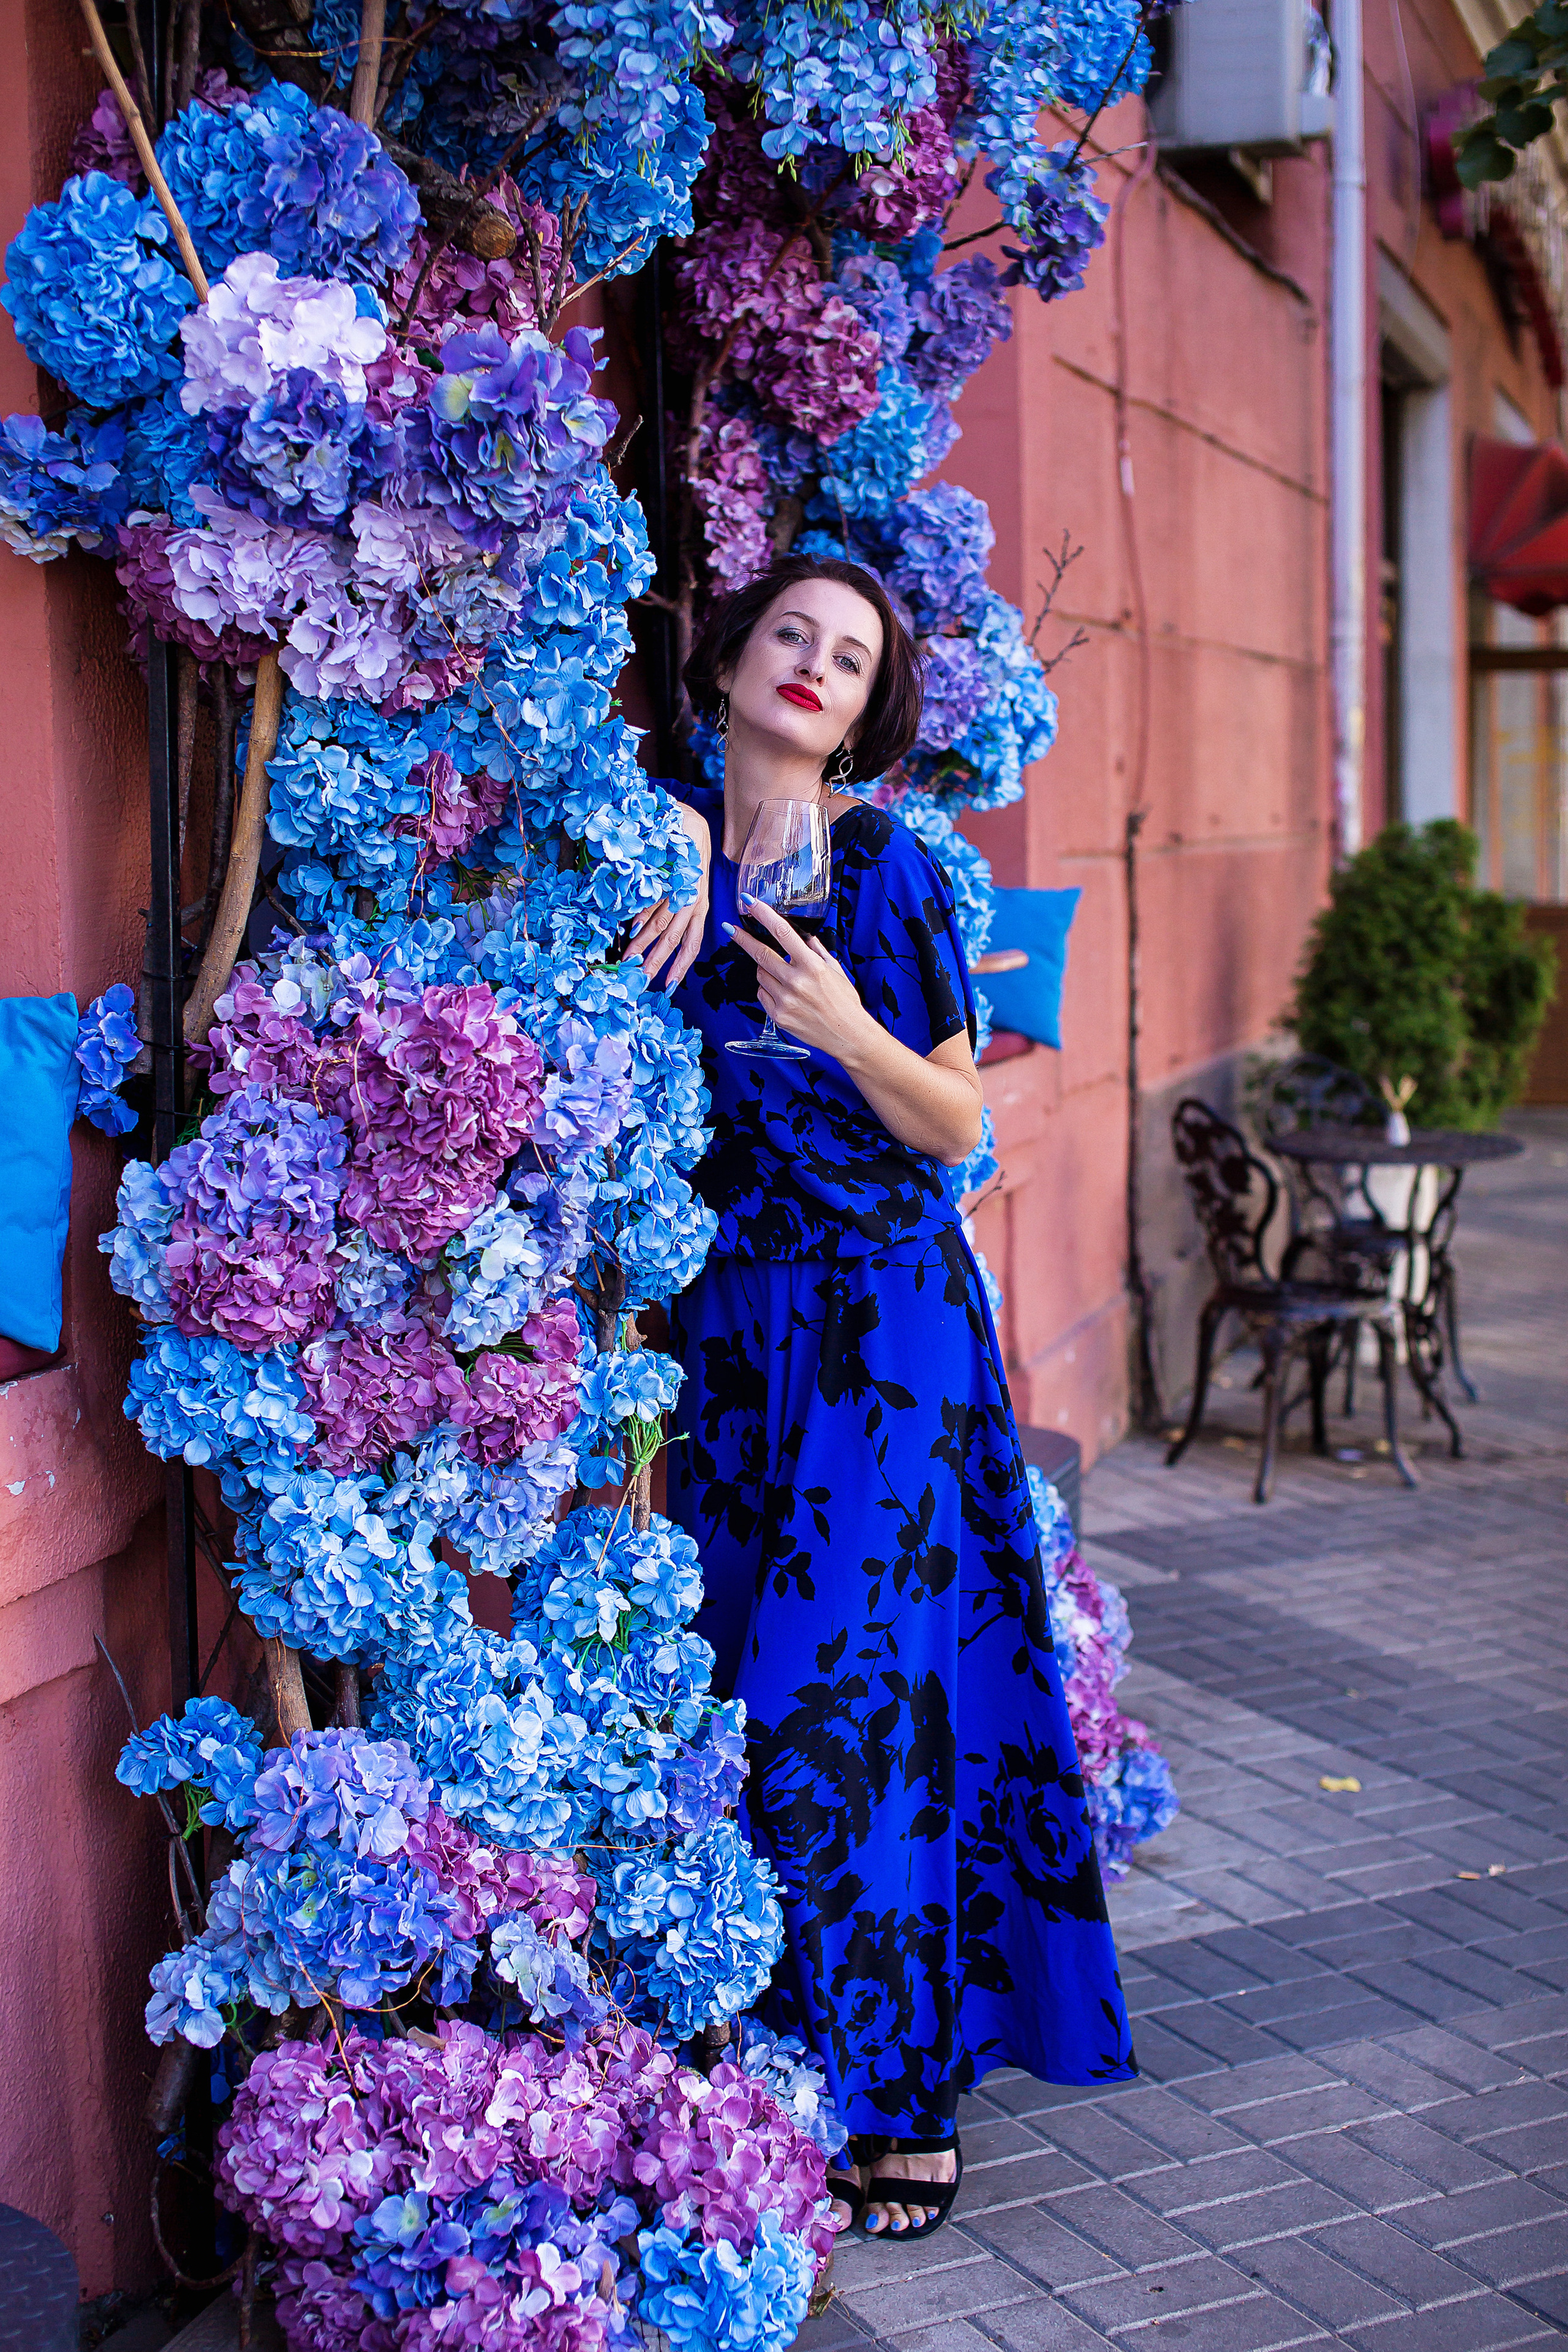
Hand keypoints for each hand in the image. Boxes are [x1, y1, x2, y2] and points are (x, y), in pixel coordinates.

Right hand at [631, 800, 710, 988]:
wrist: (691, 826)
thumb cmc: (687, 861)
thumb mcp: (686, 890)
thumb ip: (668, 911)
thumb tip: (641, 933)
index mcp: (699, 909)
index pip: (691, 944)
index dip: (680, 966)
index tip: (667, 987)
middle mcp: (692, 902)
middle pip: (673, 939)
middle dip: (656, 962)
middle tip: (640, 979)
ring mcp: (680, 889)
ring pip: (660, 922)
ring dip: (643, 943)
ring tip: (628, 958)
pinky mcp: (668, 874)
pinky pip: (653, 899)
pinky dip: (641, 914)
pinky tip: (630, 928)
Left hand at [724, 898, 876, 1060]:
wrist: (847, 1035)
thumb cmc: (844, 1002)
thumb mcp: (835, 970)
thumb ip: (817, 951)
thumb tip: (803, 936)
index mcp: (811, 966)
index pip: (782, 932)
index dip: (763, 914)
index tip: (749, 902)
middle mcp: (796, 981)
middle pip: (760, 953)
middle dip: (743, 939)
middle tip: (731, 929)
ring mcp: (785, 1000)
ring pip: (760, 974)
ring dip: (765, 969)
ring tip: (781, 975)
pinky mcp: (778, 1016)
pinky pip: (762, 994)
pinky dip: (768, 989)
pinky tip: (783, 993)